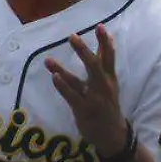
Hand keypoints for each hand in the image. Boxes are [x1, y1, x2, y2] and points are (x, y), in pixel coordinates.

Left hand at [44, 26, 131, 161]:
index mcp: (109, 78)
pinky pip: (72, 96)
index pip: (109, 57)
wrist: (113, 134)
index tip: (100, 26)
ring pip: (77, 81)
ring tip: (47, 59)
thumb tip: (106, 40)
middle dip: (83, 51)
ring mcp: (93, 99)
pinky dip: (63, 87)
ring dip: (62, 70)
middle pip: (94, 66)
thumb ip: (106, 62)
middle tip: (72, 37)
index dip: (105, 42)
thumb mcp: (110, 82)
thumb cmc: (108, 104)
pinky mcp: (84, 110)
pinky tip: (54, 77)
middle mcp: (103, 86)